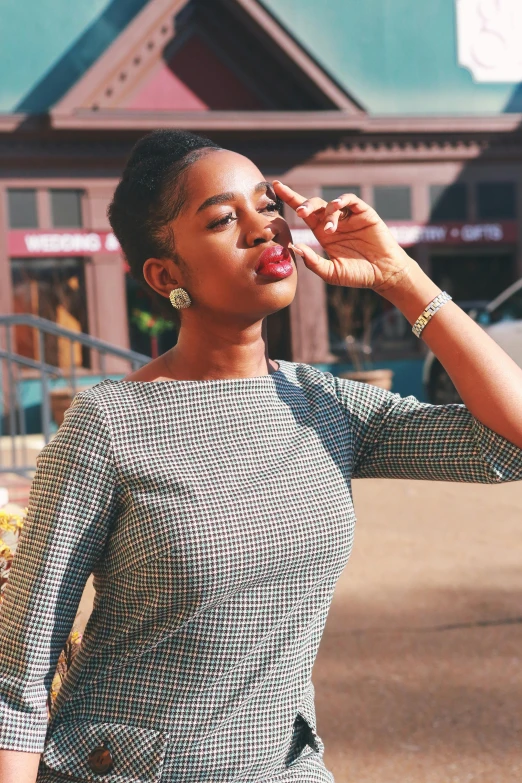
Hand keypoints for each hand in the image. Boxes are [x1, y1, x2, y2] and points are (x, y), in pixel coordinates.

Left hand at [273, 181, 413, 292]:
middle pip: (314, 205)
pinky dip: (342, 201)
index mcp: (323, 234)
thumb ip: (312, 262)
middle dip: (304, 205)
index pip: (304, 213)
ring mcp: (349, 217)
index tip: (276, 187)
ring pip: (331, 204)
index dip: (290, 198)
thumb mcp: (331, 273)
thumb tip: (294, 247)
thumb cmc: (358, 275)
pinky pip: (350, 201)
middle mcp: (334, 222)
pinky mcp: (364, 213)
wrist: (383, 274)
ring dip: (327, 213)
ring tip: (331, 229)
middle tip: (301, 213)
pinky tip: (337, 207)